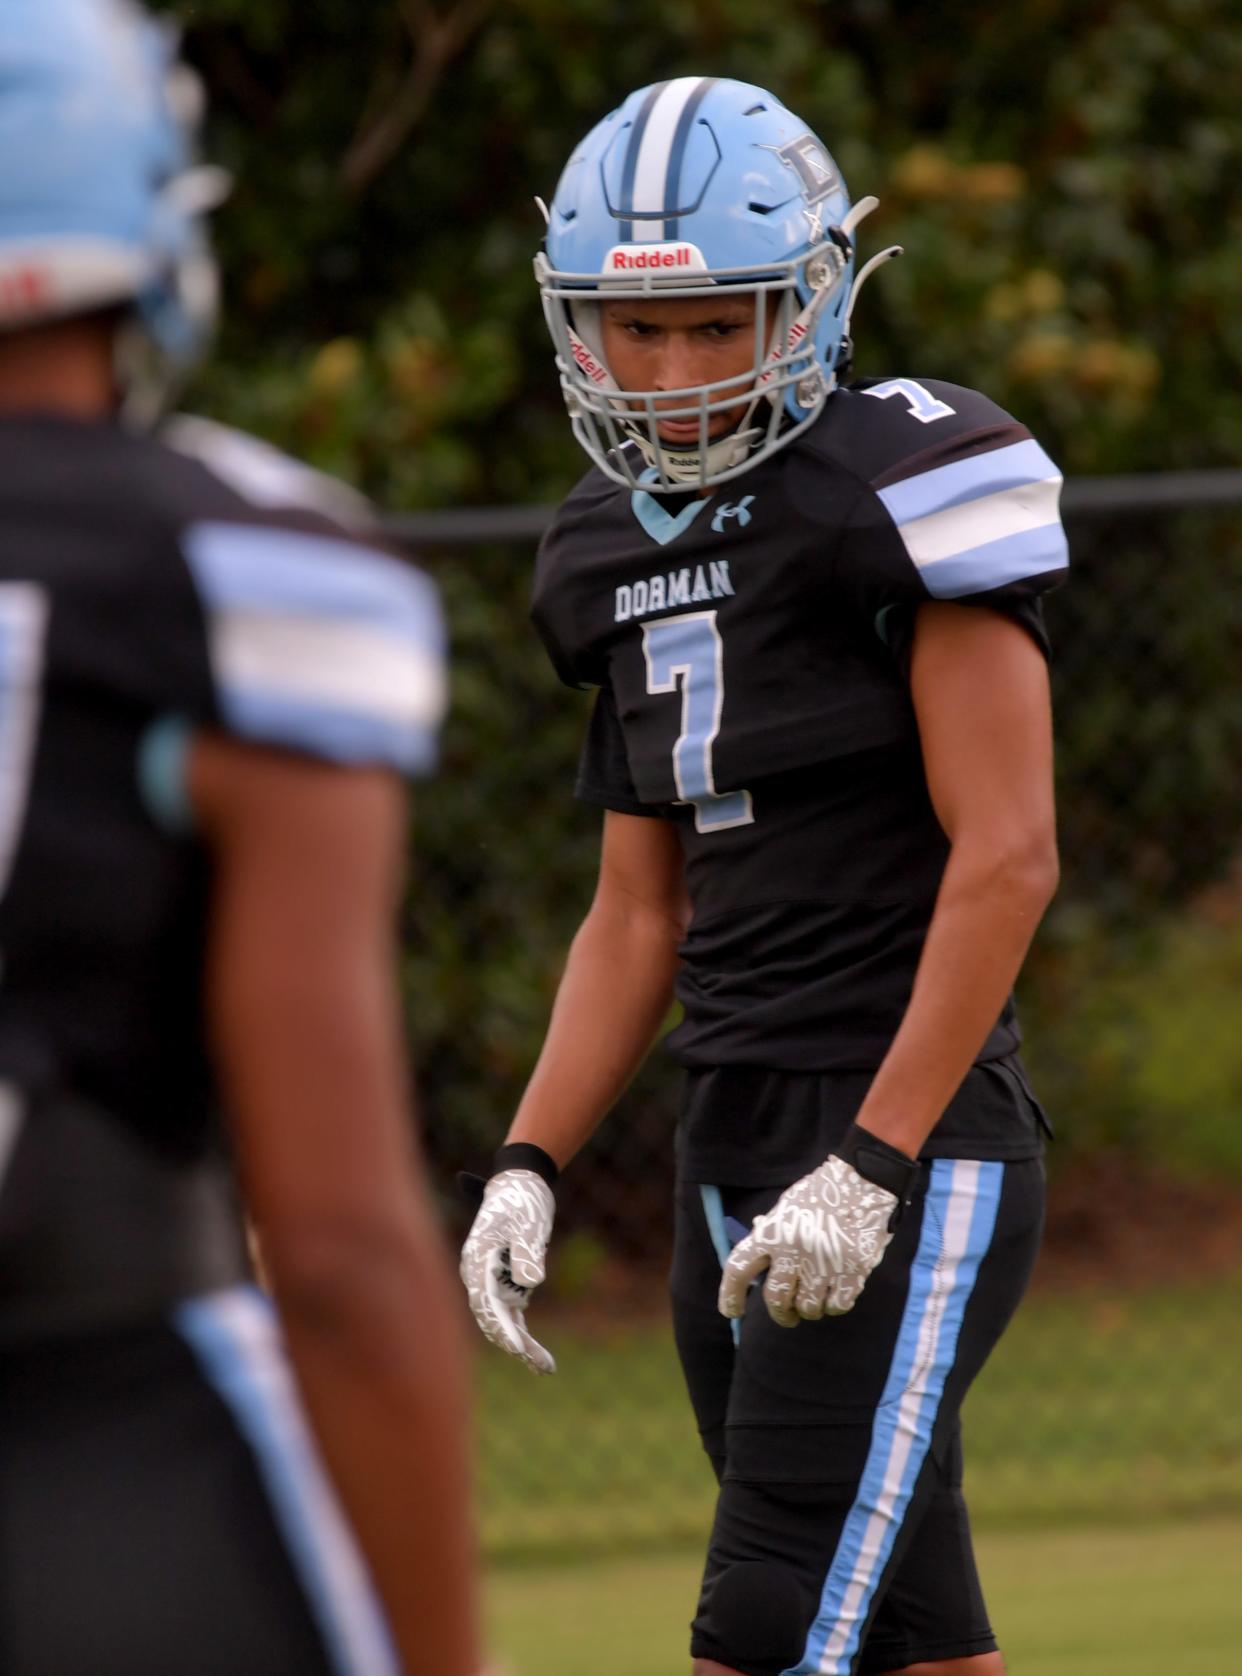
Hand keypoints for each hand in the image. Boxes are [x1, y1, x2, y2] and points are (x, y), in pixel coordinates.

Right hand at [459, 1169, 555, 1374]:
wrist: (520, 1184)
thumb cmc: (522, 1202)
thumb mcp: (528, 1224)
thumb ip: (526, 1251)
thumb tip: (531, 1282)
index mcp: (476, 1259)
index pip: (484, 1301)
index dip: (501, 1325)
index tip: (517, 1345)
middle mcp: (478, 1274)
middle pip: (491, 1316)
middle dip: (512, 1342)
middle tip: (538, 1363)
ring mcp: (490, 1281)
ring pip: (502, 1320)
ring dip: (521, 1344)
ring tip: (546, 1367)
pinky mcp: (505, 1283)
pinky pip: (512, 1315)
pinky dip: (523, 1333)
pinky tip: (538, 1356)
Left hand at [718, 1126, 917, 1326]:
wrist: (865, 1180)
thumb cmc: (822, 1193)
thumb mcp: (787, 1207)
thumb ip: (771, 1234)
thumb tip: (756, 1262)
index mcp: (773, 1231)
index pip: (739, 1269)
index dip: (730, 1295)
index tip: (732, 1311)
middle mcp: (794, 1250)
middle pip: (775, 1299)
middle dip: (780, 1314)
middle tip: (786, 1315)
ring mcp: (824, 1263)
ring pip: (808, 1308)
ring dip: (809, 1309)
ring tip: (814, 1297)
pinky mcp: (853, 1271)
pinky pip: (836, 1306)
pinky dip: (834, 1305)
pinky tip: (835, 1293)